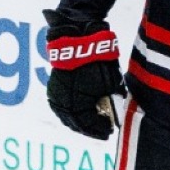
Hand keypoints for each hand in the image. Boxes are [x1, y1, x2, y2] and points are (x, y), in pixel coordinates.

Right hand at [44, 13, 124, 138]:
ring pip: (66, 116)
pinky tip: (79, 112)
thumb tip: (116, 113)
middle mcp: (62, 104)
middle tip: (102, 131)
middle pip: (75, 123)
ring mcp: (55, 95)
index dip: (100, 129)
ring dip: (78, 122)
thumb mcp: (111, 84)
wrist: (78, 38)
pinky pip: (61, 106)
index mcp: (76, 105)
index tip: (110, 131)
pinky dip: (71, 112)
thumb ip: (112, 101)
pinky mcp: (53, 87)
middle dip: (89, 128)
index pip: (88, 124)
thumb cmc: (98, 61)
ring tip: (91, 124)